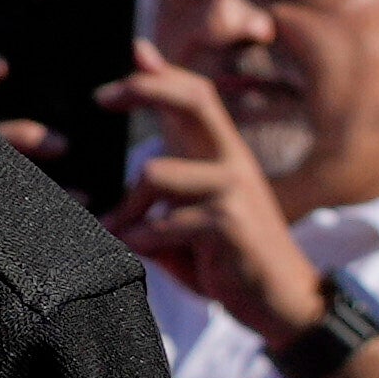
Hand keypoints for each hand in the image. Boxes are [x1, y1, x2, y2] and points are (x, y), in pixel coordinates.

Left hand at [104, 45, 323, 339]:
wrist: (277, 301)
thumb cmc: (224, 257)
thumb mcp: (189, 214)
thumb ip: (166, 182)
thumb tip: (138, 161)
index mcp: (222, 156)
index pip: (197, 95)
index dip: (156, 76)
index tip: (110, 83)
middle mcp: (233, 161)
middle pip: (195, 98)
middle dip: (145, 87)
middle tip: (101, 98)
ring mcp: (234, 188)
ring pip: (153, 172)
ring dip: (127, 211)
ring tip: (126, 235)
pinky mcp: (228, 221)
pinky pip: (160, 224)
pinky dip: (143, 243)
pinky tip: (149, 257)